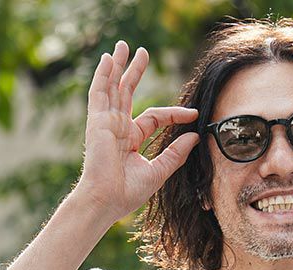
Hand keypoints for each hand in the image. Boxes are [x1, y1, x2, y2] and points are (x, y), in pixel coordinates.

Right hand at [76, 40, 199, 226]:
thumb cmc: (127, 193)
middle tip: (143, 52)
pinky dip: (103, 75)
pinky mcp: (97, 121)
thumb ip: (176, 153)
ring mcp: (106, 123)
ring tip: (123, 45)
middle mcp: (118, 128)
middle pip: (128, 93)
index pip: (154, 117)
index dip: (174, 114)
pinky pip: (99, 93)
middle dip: (135, 72)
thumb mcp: (159, 171)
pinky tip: (108, 59)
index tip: (192, 114)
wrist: (106, 200)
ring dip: (118, 66)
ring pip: (113, 88)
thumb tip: (194, 136)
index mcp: (131, 140)